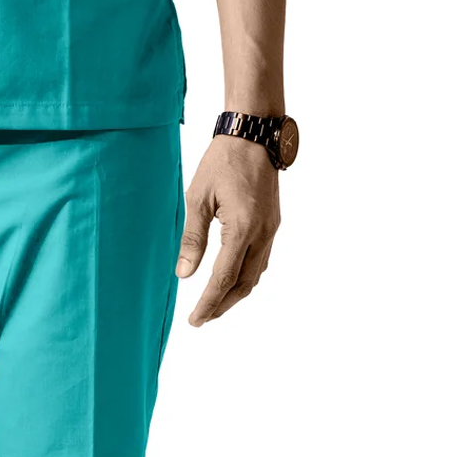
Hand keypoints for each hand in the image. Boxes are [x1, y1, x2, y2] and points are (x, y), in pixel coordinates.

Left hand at [176, 137, 281, 325]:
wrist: (253, 136)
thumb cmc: (222, 162)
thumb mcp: (198, 199)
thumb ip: (192, 238)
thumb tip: (183, 274)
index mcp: (243, 229)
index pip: (224, 278)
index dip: (209, 303)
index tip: (195, 320)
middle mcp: (262, 234)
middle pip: (244, 284)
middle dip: (222, 305)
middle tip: (202, 319)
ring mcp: (271, 229)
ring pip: (256, 274)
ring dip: (236, 293)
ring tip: (214, 304)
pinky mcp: (272, 223)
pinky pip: (262, 260)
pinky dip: (246, 276)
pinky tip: (232, 279)